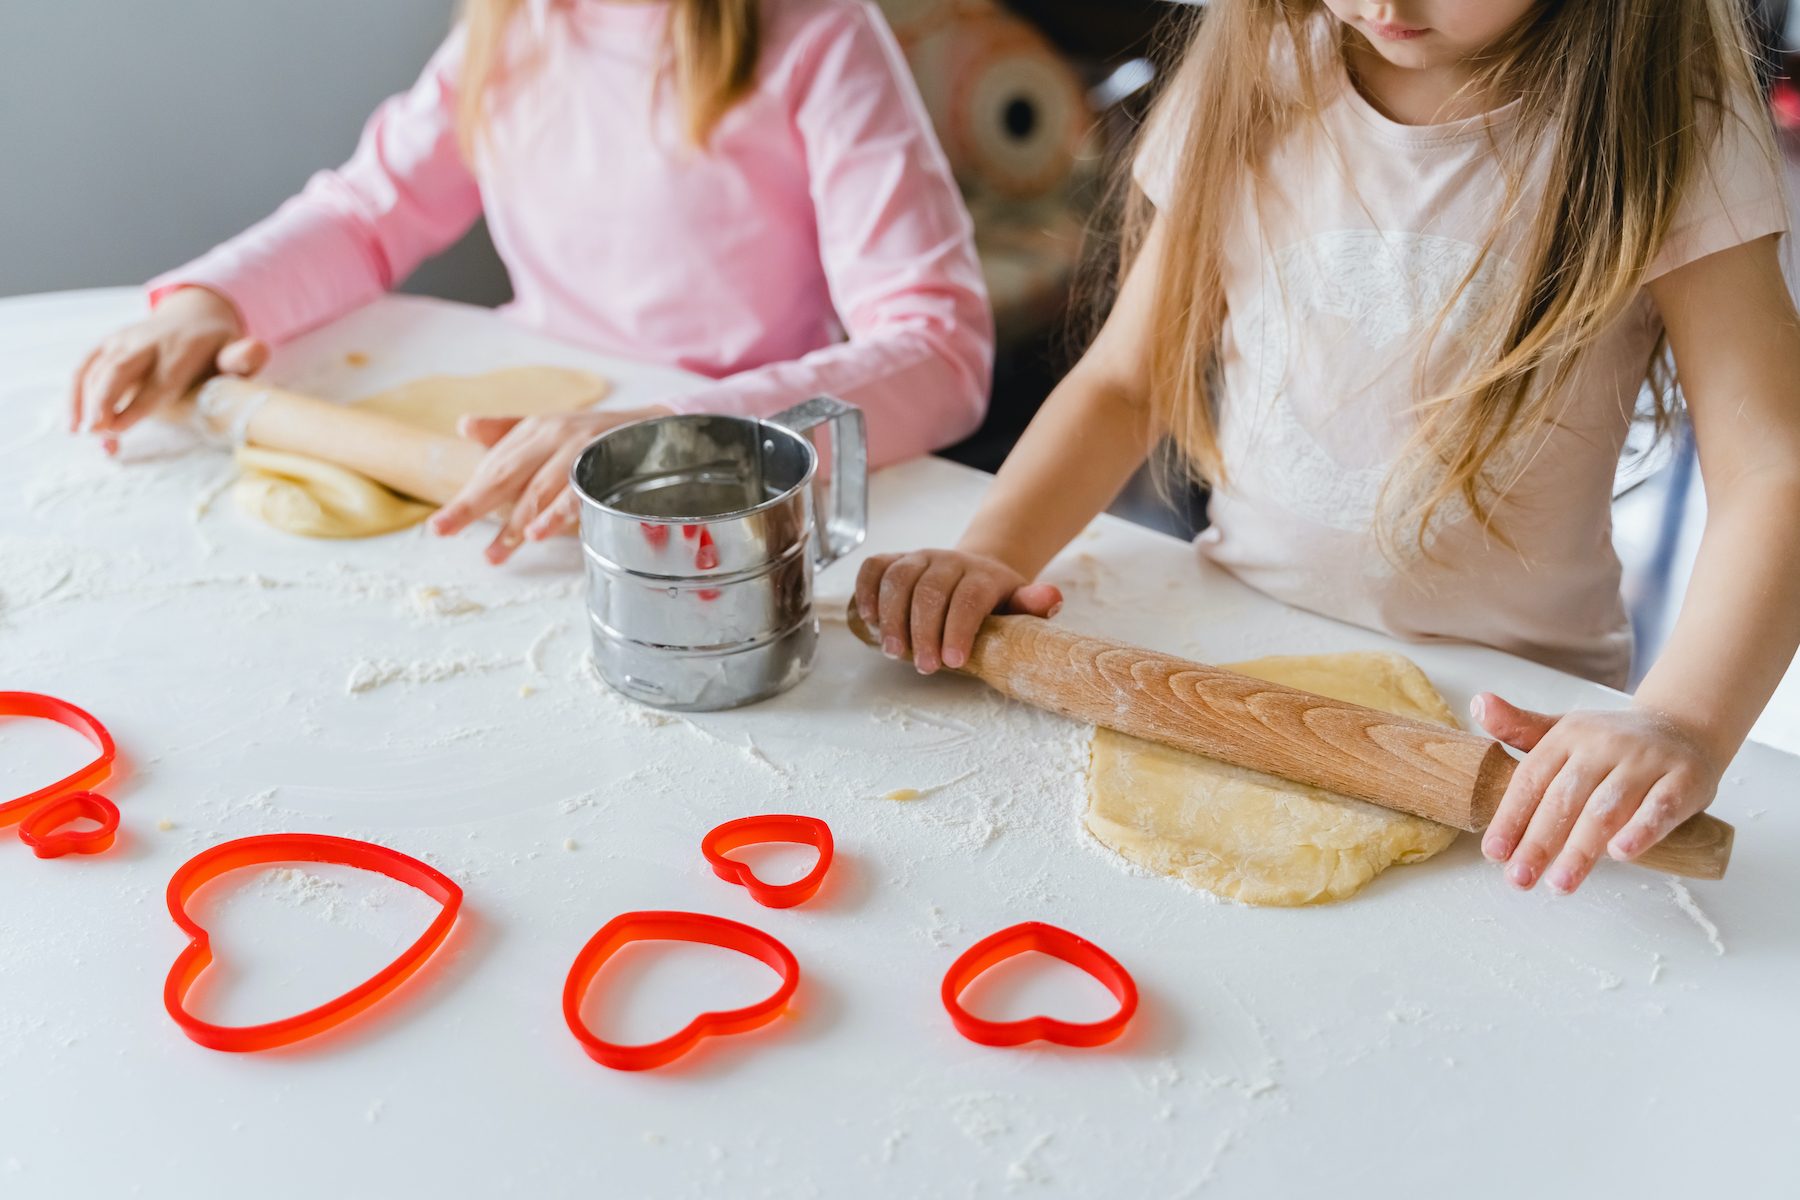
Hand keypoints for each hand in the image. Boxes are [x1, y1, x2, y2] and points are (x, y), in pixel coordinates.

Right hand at [70, 287, 266, 453]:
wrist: (197, 315)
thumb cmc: (220, 347)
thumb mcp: (239, 349)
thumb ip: (244, 356)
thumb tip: (254, 350)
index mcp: (183, 347)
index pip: (159, 379)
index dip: (138, 404)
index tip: (119, 427)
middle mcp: (148, 340)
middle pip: (120, 369)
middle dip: (104, 400)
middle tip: (95, 432)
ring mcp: (124, 340)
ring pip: (97, 368)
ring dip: (85, 401)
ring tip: (82, 433)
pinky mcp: (108, 344)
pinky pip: (85, 366)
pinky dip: (74, 393)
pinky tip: (72, 422)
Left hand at [429, 406, 670, 563]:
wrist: (660, 426)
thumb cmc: (598, 436)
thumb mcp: (552, 430)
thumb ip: (508, 431)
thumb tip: (464, 425)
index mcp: (537, 429)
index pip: (494, 466)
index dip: (467, 496)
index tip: (440, 527)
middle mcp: (555, 434)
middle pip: (506, 474)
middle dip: (472, 505)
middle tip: (442, 531)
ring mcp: (581, 448)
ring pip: (539, 489)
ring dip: (516, 522)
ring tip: (496, 552)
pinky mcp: (608, 464)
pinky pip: (578, 493)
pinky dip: (557, 514)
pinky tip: (539, 533)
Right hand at [854, 549, 1062, 673]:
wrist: (979, 571)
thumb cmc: (998, 601)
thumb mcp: (1021, 605)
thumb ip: (1033, 605)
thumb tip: (1052, 598)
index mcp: (983, 574)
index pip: (968, 598)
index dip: (958, 629)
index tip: (952, 662)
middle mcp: (949, 560)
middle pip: (929, 590)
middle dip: (923, 632)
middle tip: (924, 666)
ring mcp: (920, 558)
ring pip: (898, 578)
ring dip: (891, 617)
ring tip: (895, 652)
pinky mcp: (896, 559)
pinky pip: (874, 567)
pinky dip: (865, 591)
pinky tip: (869, 620)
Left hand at [1472, 694, 1724, 893]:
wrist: (1682, 727)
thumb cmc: (1610, 744)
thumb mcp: (1562, 732)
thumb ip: (1518, 728)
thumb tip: (1477, 705)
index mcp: (1568, 735)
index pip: (1533, 779)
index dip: (1511, 817)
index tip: (1494, 852)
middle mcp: (1604, 744)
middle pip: (1565, 798)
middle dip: (1539, 842)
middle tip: (1519, 878)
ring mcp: (1645, 761)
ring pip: (1607, 808)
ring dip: (1581, 849)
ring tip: (1560, 883)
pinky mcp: (1684, 778)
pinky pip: (1660, 807)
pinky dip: (1641, 831)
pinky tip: (1620, 855)